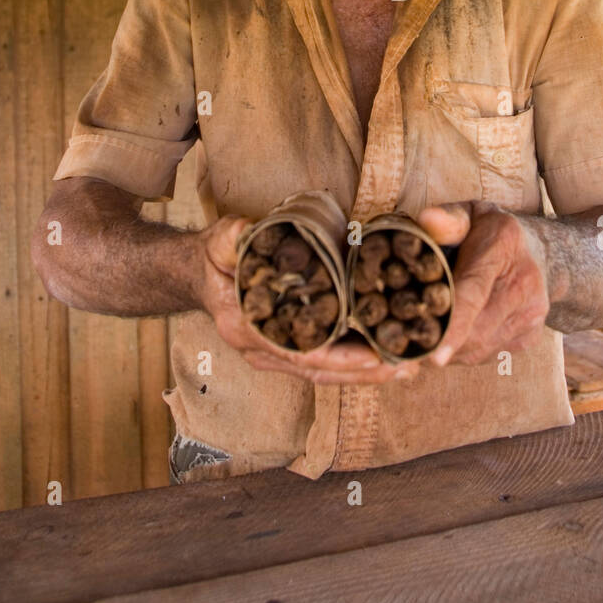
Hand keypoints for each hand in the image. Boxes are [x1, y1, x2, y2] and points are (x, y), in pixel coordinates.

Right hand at [194, 216, 419, 386]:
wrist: (199, 274)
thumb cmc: (214, 257)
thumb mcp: (221, 240)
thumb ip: (233, 237)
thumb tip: (247, 229)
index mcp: (246, 327)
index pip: (297, 352)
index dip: (336, 357)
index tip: (372, 356)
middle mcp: (260, 349)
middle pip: (318, 371)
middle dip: (362, 372)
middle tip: (404, 366)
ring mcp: (272, 354)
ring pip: (322, 373)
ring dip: (363, 373)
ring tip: (404, 366)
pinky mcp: (284, 350)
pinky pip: (321, 363)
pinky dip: (351, 364)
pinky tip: (382, 359)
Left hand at [414, 201, 549, 366]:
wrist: (541, 251)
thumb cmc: (491, 230)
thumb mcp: (470, 213)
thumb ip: (447, 219)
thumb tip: (426, 220)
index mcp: (503, 247)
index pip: (474, 293)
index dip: (454, 325)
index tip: (434, 355)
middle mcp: (524, 284)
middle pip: (475, 330)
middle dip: (437, 341)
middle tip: (403, 339)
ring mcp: (531, 314)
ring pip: (480, 348)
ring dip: (448, 350)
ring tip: (423, 335)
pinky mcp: (530, 335)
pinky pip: (488, 353)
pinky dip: (464, 351)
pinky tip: (451, 336)